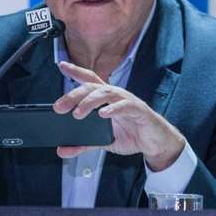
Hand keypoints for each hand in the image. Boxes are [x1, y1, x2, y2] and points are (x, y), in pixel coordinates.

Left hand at [53, 61, 184, 171]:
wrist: (156, 143)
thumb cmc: (132, 134)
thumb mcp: (103, 141)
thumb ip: (83, 144)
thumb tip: (62, 150)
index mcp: (106, 99)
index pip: (90, 80)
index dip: (76, 72)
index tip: (62, 65)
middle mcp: (116, 95)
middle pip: (92, 87)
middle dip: (74, 95)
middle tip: (60, 107)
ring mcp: (127, 101)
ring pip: (106, 93)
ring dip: (90, 102)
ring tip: (78, 113)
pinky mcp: (139, 110)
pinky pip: (125, 106)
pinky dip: (113, 109)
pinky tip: (103, 114)